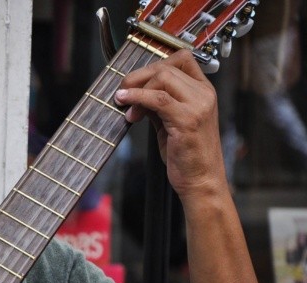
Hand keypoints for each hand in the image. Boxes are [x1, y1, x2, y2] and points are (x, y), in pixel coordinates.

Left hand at [114, 49, 225, 203]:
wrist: (201, 180)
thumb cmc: (186, 155)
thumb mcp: (170, 122)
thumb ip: (157, 104)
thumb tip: (134, 92)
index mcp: (204, 91)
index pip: (181, 58)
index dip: (153, 64)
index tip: (135, 81)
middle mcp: (204, 94)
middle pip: (165, 66)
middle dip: (137, 77)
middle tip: (121, 93)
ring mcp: (198, 105)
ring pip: (161, 78)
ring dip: (136, 89)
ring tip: (125, 107)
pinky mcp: (187, 120)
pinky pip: (157, 98)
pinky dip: (137, 98)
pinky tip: (126, 105)